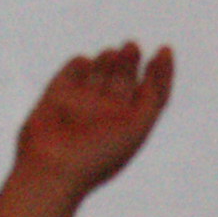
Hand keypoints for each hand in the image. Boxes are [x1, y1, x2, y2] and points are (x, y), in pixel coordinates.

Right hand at [15, 43, 174, 194]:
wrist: (54, 167)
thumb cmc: (99, 153)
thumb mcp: (138, 126)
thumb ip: (152, 98)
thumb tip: (156, 66)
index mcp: (128, 125)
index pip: (150, 93)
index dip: (160, 72)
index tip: (163, 51)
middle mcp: (106, 113)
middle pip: (124, 78)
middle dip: (130, 60)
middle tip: (131, 49)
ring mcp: (82, 103)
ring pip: (100, 70)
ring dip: (108, 59)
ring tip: (111, 55)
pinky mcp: (58, 94)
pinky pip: (74, 69)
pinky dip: (82, 63)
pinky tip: (86, 65)